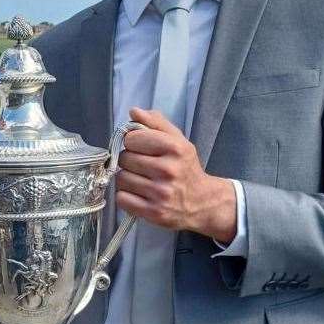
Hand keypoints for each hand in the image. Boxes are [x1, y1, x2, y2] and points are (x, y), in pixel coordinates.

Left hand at [116, 108, 236, 242]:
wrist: (202, 202)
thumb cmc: (185, 169)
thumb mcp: (178, 141)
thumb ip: (156, 123)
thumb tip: (134, 112)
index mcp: (175, 148)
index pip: (133, 138)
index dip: (133, 142)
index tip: (140, 147)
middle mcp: (168, 170)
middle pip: (125, 158)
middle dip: (129, 161)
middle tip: (142, 166)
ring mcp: (160, 193)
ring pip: (121, 179)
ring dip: (126, 179)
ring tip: (141, 180)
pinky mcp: (153, 212)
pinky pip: (122, 198)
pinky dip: (125, 196)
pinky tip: (138, 194)